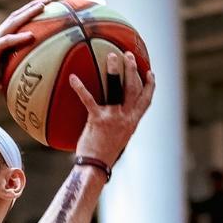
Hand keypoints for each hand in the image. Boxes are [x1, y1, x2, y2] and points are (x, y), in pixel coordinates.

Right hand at [0, 0, 46, 98]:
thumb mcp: (0, 75)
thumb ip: (11, 69)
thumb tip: (25, 74)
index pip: (14, 23)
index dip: (28, 14)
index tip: (42, 9)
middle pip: (16, 17)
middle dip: (32, 7)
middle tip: (47, 0)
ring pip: (13, 23)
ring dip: (28, 14)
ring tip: (43, 7)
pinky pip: (7, 41)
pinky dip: (20, 38)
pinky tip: (31, 35)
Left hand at [72, 50, 154, 165]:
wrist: (96, 167)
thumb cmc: (105, 154)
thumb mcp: (119, 138)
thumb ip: (122, 123)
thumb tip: (119, 115)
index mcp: (133, 122)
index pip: (146, 100)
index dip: (150, 85)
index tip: (150, 72)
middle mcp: (126, 117)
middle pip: (133, 87)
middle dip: (132, 69)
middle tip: (127, 55)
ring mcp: (113, 117)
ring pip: (117, 87)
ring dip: (115, 70)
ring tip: (111, 56)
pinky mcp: (97, 119)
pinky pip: (88, 99)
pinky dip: (79, 88)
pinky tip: (73, 78)